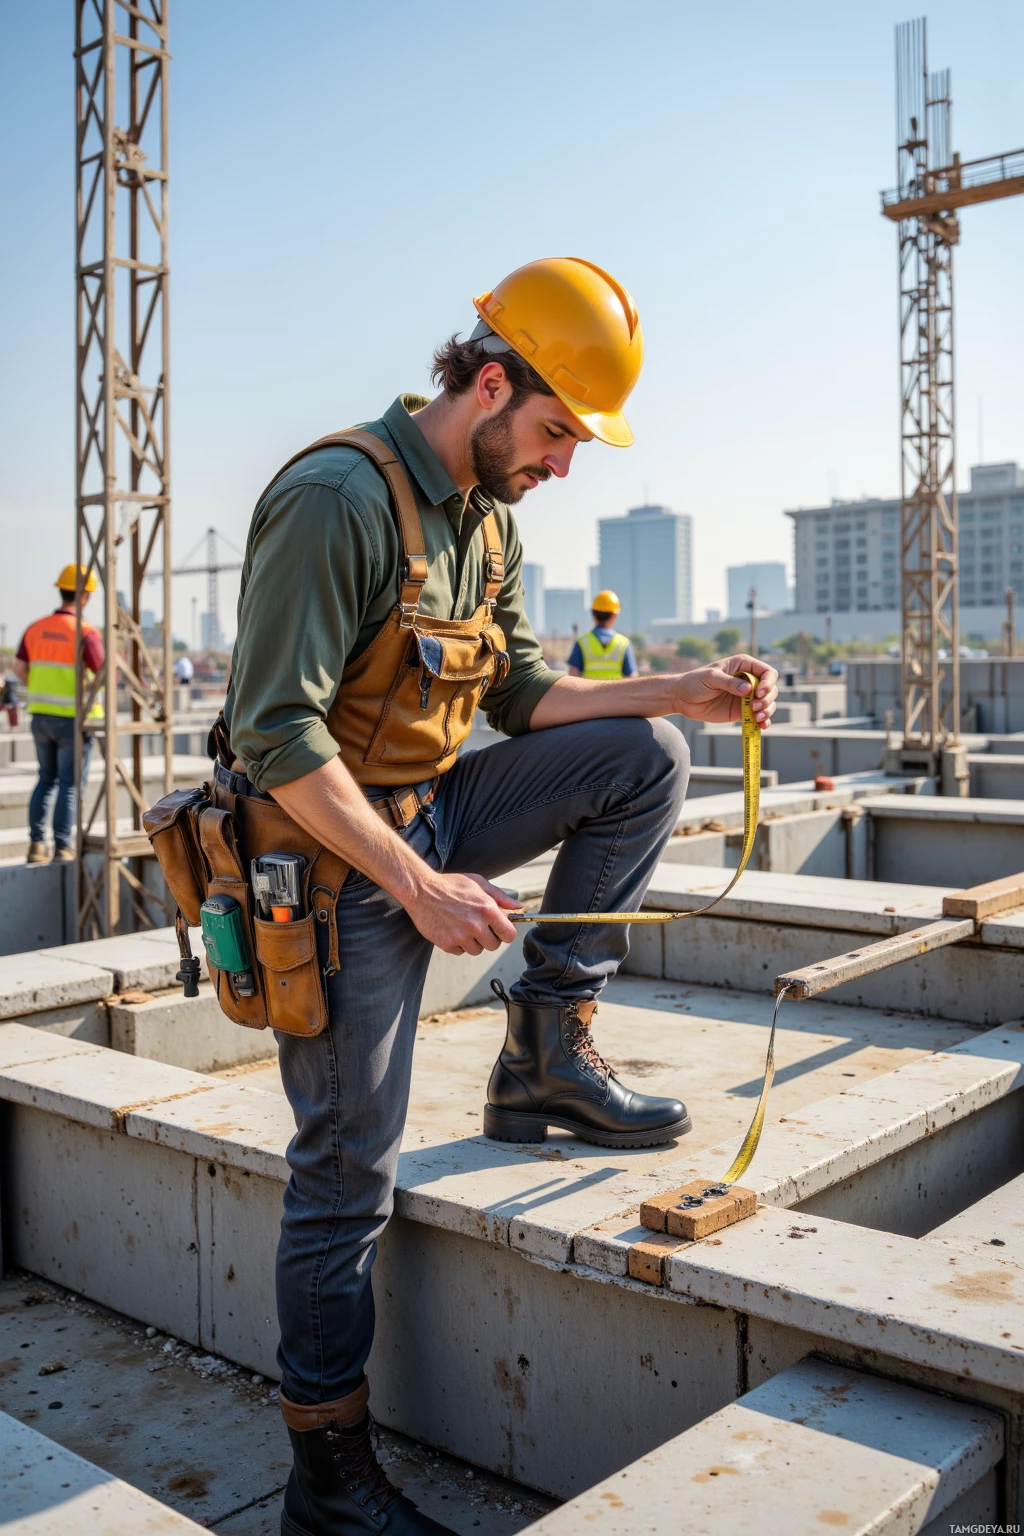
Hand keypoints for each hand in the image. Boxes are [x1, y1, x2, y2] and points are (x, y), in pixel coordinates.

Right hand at [406, 870, 520, 955]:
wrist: (421, 890)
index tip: (500, 929)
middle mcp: (475, 925)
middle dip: (489, 937)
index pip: (509, 935)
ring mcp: (460, 936)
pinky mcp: (446, 944)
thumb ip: (500, 897)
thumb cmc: (451, 885)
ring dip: (473, 942)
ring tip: (463, 926)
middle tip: (479, 926)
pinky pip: (460, 952)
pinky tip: (452, 929)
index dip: (505, 932)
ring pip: (477, 950)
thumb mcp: (478, 883)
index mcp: (487, 909)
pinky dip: (458, 944)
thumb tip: (518, 908)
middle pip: (494, 945)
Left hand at [672, 654, 777, 726]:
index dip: (768, 683)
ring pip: (768, 703)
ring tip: (757, 717)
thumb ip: (729, 683)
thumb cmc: (695, 682)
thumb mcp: (711, 678)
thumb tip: (749, 690)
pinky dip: (763, 721)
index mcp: (744, 666)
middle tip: (753, 707)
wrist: (682, 698)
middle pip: (771, 689)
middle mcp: (748, 680)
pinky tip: (762, 726)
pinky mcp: (742, 712)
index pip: (767, 672)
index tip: (759, 693)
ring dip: (767, 711)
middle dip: (767, 699)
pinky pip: (758, 716)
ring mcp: (746, 697)